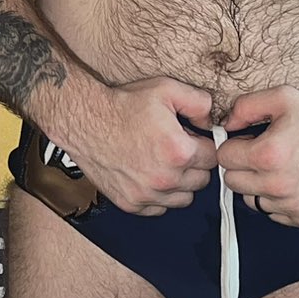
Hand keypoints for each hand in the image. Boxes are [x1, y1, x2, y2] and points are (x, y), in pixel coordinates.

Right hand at [56, 76, 217, 215]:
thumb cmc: (122, 106)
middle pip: (202, 180)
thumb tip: (211, 121)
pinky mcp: (131, 204)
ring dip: (180, 183)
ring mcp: (147, 195)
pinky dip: (159, 196)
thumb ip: (199, 103)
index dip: (204, 144)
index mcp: (178, 152)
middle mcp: (165, 179)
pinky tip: (149, 174)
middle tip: (176, 148)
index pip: (213, 157)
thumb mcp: (166, 89)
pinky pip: (160, 208)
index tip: (193, 138)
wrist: (85, 121)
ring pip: (184, 198)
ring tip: (163, 162)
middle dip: (194, 164)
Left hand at [215, 86, 298, 228]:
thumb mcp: (283, 98)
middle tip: (261, 155)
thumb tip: (226, 124)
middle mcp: (276, 185)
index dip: (234, 146)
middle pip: (232, 182)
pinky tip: (293, 182)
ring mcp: (291, 205)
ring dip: (258, 186)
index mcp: (267, 155)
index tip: (248, 141)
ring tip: (279, 169)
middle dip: (241, 167)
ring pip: (251, 200)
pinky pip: (274, 213)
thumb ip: (246, 106)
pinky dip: (277, 201)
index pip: (224, 158)